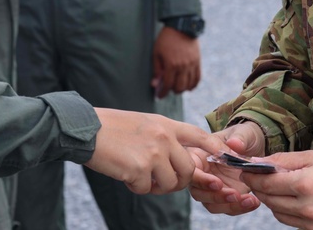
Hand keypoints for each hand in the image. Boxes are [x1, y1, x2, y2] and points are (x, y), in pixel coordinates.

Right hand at [86, 108, 228, 194]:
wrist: (86, 129)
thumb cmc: (112, 127)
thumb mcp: (144, 123)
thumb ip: (163, 137)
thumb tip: (176, 158)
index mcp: (166, 124)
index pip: (199, 135)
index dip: (215, 148)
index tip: (226, 156)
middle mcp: (164, 137)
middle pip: (188, 169)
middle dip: (178, 180)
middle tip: (160, 180)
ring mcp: (154, 153)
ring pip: (170, 183)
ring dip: (155, 186)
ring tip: (138, 175)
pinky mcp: (140, 168)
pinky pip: (146, 189)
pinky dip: (135, 187)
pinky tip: (123, 173)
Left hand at [151, 26, 200, 97]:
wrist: (181, 26)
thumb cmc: (166, 39)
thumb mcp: (157, 52)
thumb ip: (157, 70)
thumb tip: (155, 84)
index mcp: (171, 64)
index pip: (168, 85)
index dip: (163, 92)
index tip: (159, 96)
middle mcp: (183, 66)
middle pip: (179, 87)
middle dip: (172, 91)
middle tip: (167, 89)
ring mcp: (192, 64)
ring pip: (189, 85)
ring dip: (182, 89)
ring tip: (176, 86)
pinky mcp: (198, 61)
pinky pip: (197, 78)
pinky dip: (193, 85)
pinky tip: (188, 86)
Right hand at [189, 122, 263, 214]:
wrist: (256, 148)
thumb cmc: (243, 136)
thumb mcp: (244, 133)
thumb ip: (239, 137)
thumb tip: (234, 143)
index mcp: (198, 155)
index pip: (191, 170)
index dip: (201, 179)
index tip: (218, 182)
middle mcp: (202, 173)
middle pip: (198, 191)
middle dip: (215, 196)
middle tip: (235, 194)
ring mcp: (212, 187)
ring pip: (210, 204)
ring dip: (228, 205)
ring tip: (249, 200)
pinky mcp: (224, 197)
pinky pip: (226, 208)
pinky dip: (239, 208)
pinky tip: (253, 202)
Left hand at [241, 150, 312, 229]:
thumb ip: (283, 160)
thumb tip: (257, 162)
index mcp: (306, 184)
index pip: (266, 183)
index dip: (252, 176)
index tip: (245, 170)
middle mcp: (307, 207)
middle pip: (268, 200)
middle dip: (258, 188)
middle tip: (255, 177)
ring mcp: (312, 223)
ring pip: (277, 213)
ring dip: (270, 200)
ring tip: (273, 187)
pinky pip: (290, 222)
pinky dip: (284, 210)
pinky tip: (288, 199)